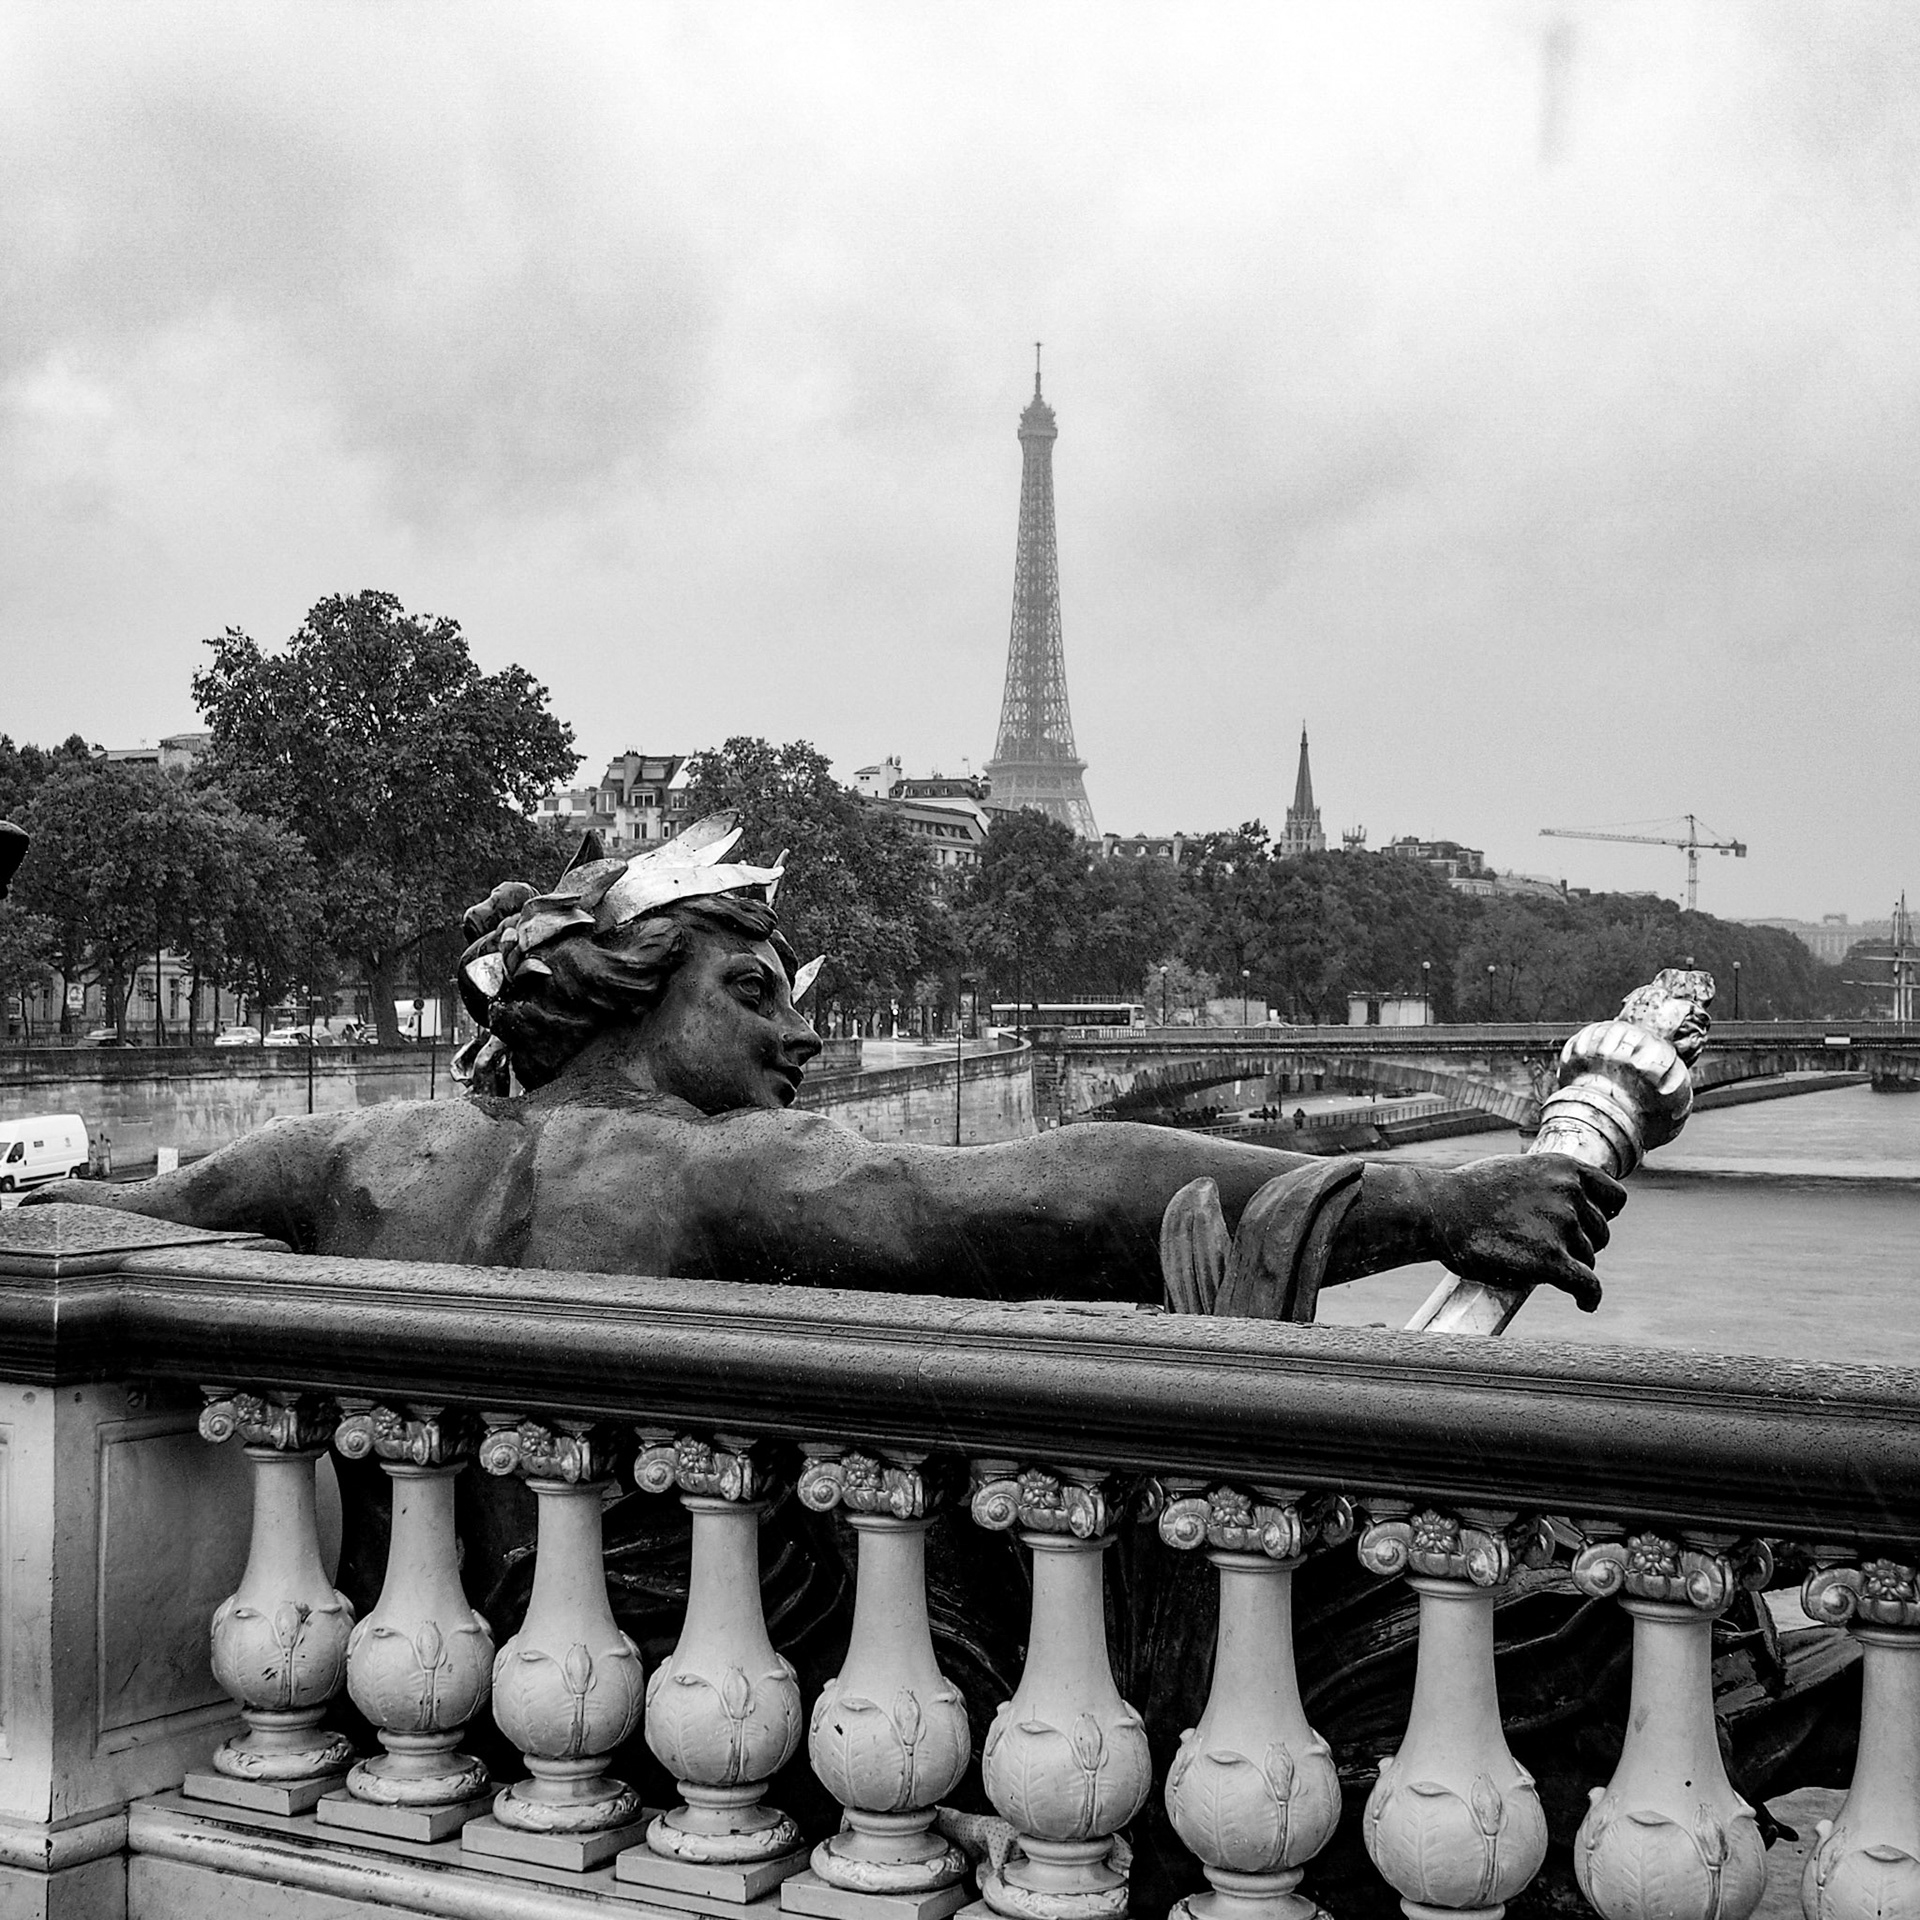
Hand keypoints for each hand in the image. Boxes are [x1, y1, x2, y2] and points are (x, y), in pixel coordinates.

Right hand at [1431, 1154, 1625, 1310]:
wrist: (1437, 1210)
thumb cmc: (1465, 1193)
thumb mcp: (1513, 1171)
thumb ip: (1545, 1184)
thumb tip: (1563, 1203)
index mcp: (1562, 1168)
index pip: (1613, 1196)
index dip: (1604, 1215)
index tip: (1592, 1226)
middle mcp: (1569, 1192)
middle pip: (1600, 1232)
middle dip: (1582, 1243)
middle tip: (1554, 1251)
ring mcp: (1561, 1225)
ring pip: (1588, 1258)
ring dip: (1572, 1267)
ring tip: (1543, 1269)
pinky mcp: (1550, 1259)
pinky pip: (1586, 1284)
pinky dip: (1590, 1297)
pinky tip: (1585, 1304)